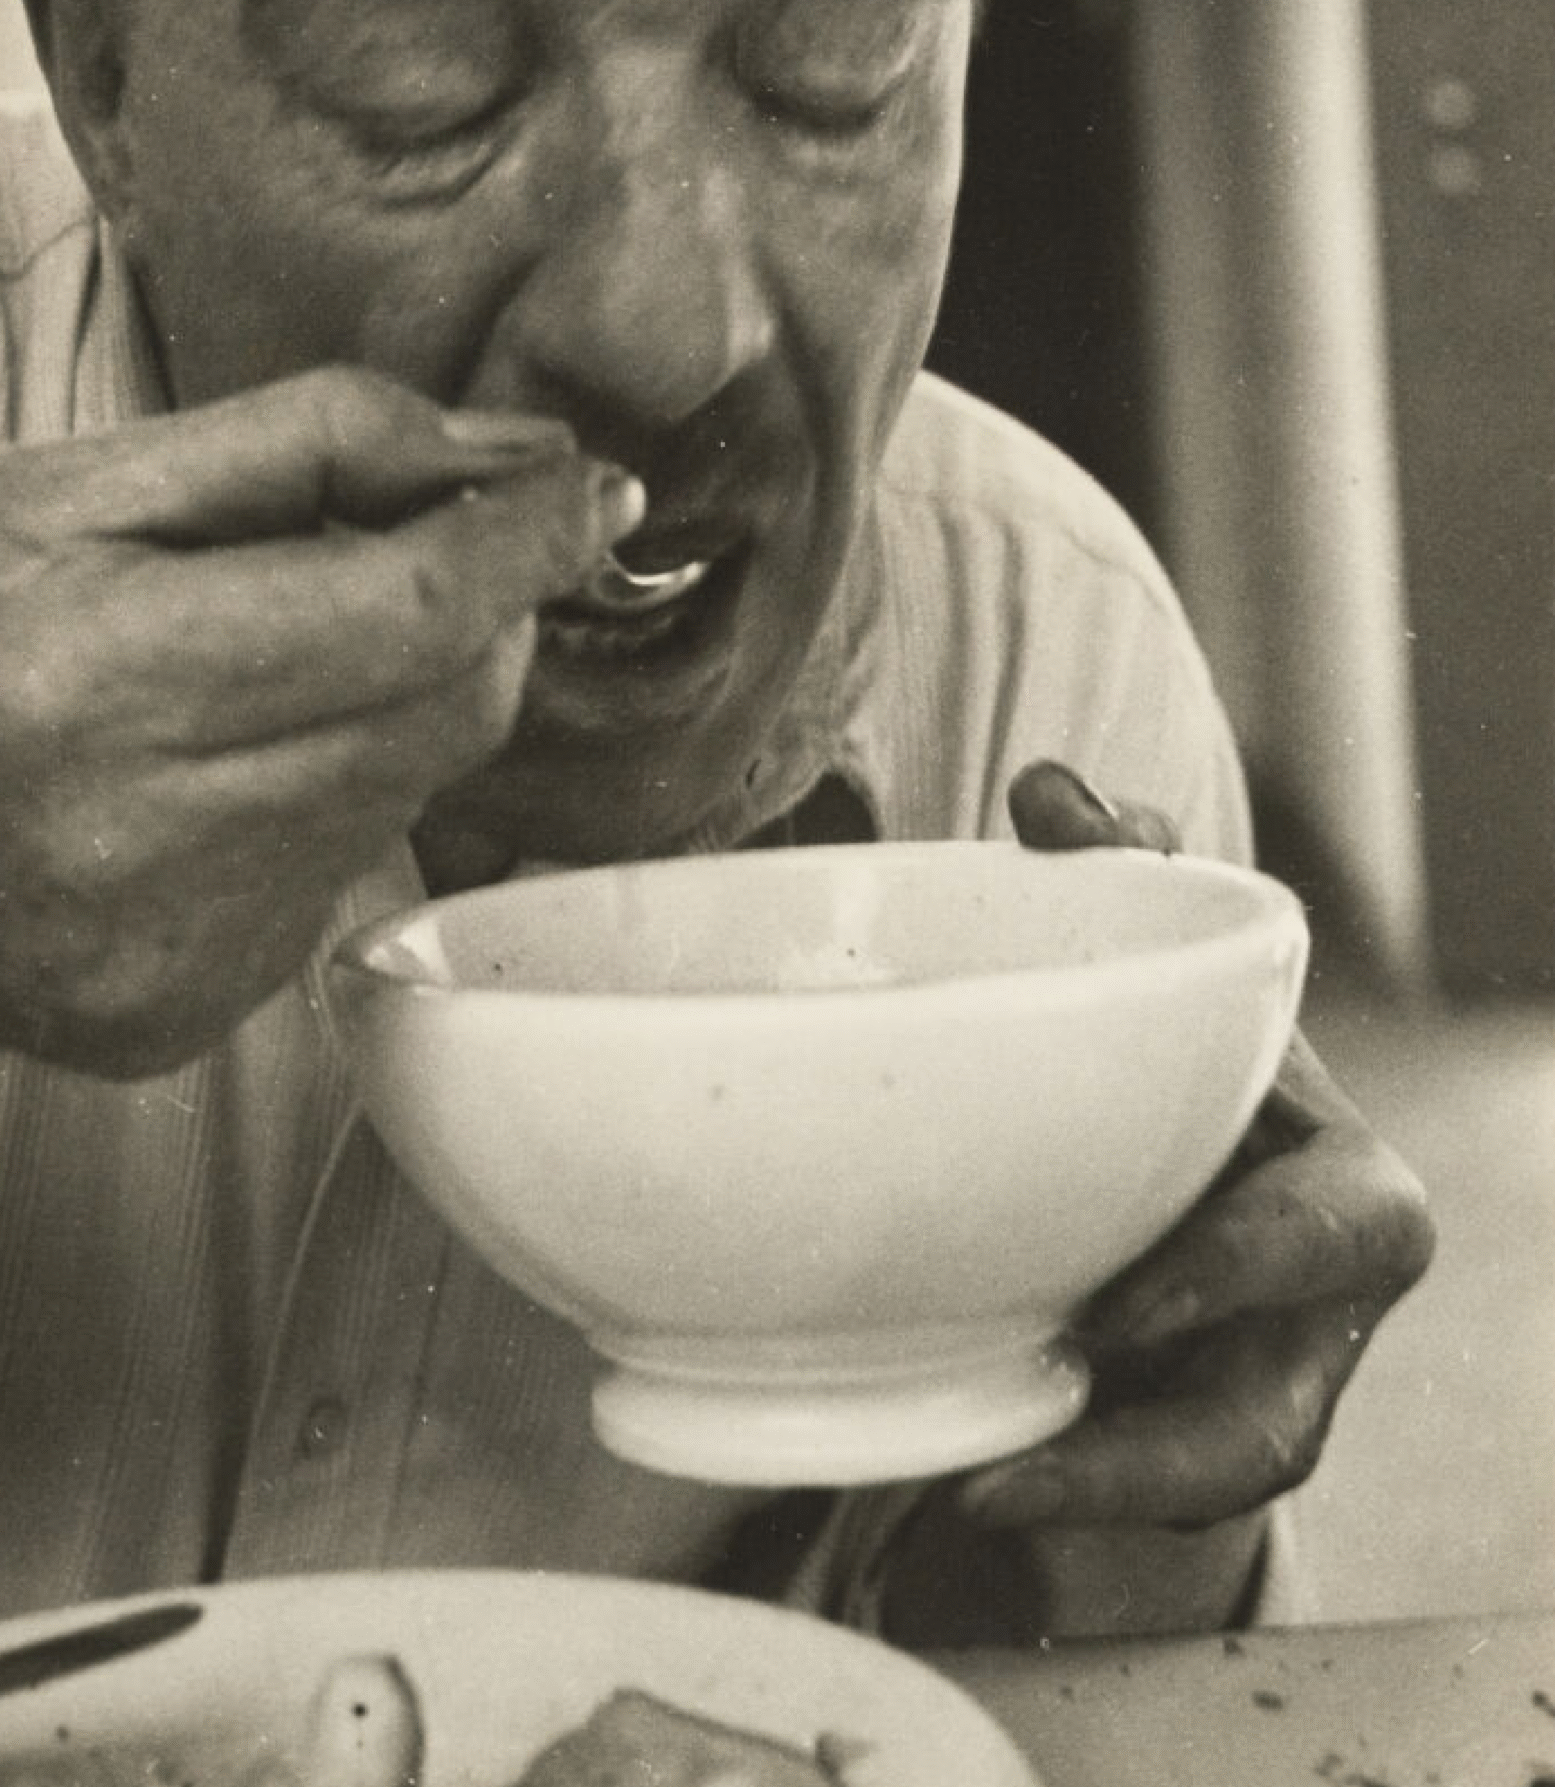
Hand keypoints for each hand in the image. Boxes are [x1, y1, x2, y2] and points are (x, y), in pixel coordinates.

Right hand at [0, 368, 640, 1080]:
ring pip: (408, 792)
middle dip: (487, 607)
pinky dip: (332, 786)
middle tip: (455, 535)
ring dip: (410, 693)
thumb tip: (496, 449)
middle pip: (441, 710)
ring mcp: (163, 951)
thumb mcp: (48, 479)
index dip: (526, 537)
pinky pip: (336, 874)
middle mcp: (133, 838)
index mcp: (85, 674)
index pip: (407, 608)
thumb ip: (294, 445)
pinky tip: (226, 751)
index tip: (586, 483)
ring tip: (300, 633)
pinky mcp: (177, 1015)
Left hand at [962, 759, 1434, 1536]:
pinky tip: (954, 1495)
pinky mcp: (1196, 1455)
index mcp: (1343, 1187)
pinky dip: (1055, 1502)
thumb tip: (1052, 789)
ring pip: (1208, 1484)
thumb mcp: (1167, 984)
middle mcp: (1316, 1313)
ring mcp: (1263, 1395)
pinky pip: (1140, 1509)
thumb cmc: (1196, 1078)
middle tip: (1024, 1434)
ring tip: (970, 1487)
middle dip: (1153, 1446)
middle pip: (1275, 1416)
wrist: (1195, 1194)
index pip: (1337, 1233)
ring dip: (1087, 1490)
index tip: (1113, 1312)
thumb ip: (1123, 880)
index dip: (1234, 1274)